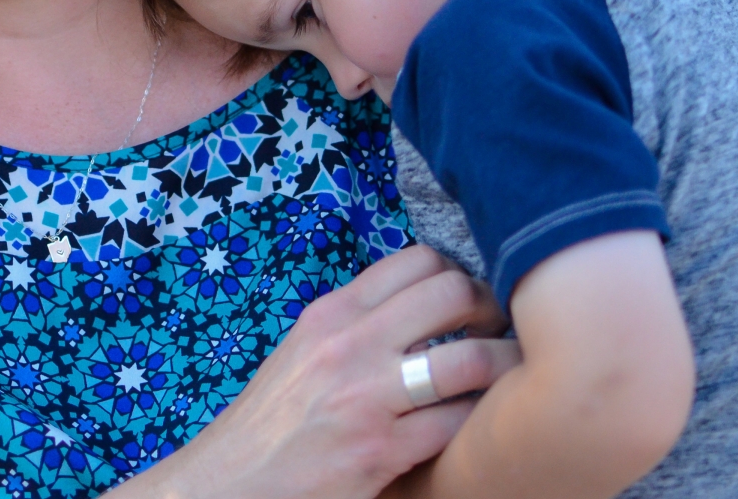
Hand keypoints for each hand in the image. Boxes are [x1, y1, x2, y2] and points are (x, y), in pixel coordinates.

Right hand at [112, 245, 520, 498]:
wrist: (232, 480)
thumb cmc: (274, 420)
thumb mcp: (303, 351)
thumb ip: (356, 326)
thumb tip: (422, 311)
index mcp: (332, 313)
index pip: (417, 260)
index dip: (457, 276)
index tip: (465, 304)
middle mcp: (349, 343)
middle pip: (452, 294)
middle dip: (490, 312)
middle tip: (496, 335)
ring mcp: (367, 396)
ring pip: (471, 359)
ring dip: (504, 366)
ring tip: (506, 378)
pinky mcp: (382, 451)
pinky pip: (459, 424)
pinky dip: (481, 424)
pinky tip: (480, 430)